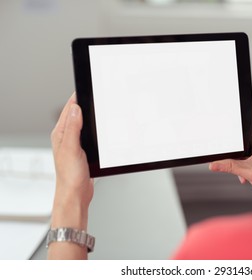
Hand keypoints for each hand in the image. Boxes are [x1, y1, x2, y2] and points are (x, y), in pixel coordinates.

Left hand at [50, 93, 93, 230]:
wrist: (76, 194)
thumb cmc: (70, 176)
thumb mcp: (71, 149)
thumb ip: (73, 128)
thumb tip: (75, 109)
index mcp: (60, 134)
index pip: (69, 109)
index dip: (78, 97)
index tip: (86, 88)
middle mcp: (66, 137)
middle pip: (77, 114)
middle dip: (86, 104)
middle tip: (96, 95)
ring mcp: (75, 143)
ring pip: (84, 124)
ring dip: (91, 117)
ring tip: (99, 108)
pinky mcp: (84, 150)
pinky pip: (89, 134)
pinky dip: (95, 130)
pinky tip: (101, 130)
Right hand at [209, 106, 251, 203]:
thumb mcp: (248, 172)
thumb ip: (230, 167)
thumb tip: (214, 164)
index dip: (250, 108)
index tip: (243, 104)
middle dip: (241, 135)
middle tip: (232, 132)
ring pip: (251, 145)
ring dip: (242, 154)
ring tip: (240, 165)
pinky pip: (251, 156)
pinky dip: (245, 163)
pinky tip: (242, 175)